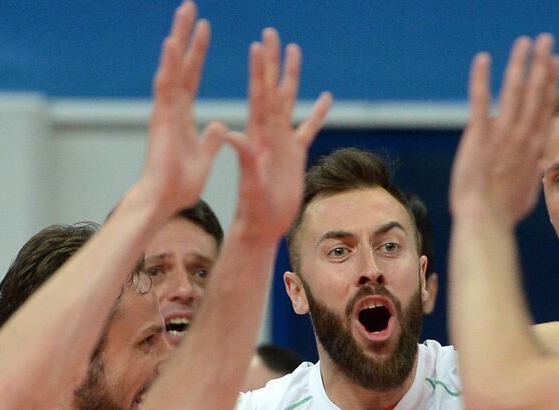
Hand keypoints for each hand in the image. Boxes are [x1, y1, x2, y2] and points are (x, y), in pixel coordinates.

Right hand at [140, 3, 228, 213]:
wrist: (164, 200)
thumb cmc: (180, 185)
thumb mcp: (203, 157)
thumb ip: (210, 140)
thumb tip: (219, 126)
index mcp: (182, 115)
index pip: (191, 77)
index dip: (197, 53)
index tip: (203, 29)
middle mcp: (172, 108)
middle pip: (180, 64)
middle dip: (186, 35)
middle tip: (190, 7)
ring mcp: (165, 111)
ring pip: (172, 67)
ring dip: (178, 39)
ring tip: (184, 12)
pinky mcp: (162, 119)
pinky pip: (167, 86)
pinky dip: (169, 63)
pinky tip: (173, 42)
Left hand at [226, 29, 331, 238]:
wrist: (261, 227)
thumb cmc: (253, 209)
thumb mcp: (249, 181)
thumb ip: (244, 156)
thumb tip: (231, 133)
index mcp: (257, 136)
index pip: (258, 95)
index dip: (258, 70)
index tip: (258, 45)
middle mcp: (269, 133)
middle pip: (272, 89)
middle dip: (272, 61)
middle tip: (272, 33)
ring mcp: (282, 142)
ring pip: (289, 101)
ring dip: (291, 76)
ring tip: (295, 50)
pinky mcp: (295, 155)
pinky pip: (309, 129)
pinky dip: (318, 113)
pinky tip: (326, 97)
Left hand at [449, 35, 558, 224]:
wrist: (486, 221)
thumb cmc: (503, 214)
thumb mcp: (526, 193)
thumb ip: (531, 174)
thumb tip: (536, 169)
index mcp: (534, 148)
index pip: (546, 107)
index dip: (551, 82)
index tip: (555, 62)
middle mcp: (522, 136)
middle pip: (536, 92)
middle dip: (541, 63)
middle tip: (546, 39)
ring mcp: (502, 134)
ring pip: (514, 91)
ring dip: (520, 63)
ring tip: (525, 42)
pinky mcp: (479, 135)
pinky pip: (480, 101)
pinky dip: (481, 79)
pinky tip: (483, 59)